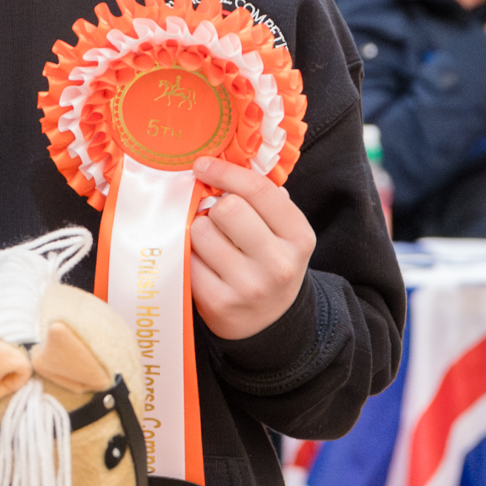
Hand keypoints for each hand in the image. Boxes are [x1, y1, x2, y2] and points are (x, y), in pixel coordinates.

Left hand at [189, 155, 316, 341]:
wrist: (270, 322)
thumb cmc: (269, 263)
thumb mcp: (282, 233)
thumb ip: (262, 200)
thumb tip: (223, 162)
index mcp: (298, 237)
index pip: (258, 190)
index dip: (225, 172)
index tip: (202, 165)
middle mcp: (278, 264)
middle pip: (227, 208)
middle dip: (214, 207)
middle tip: (215, 217)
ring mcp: (249, 287)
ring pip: (201, 231)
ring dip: (198, 232)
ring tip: (211, 244)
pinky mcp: (219, 303)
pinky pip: (187, 259)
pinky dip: (189, 256)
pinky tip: (202, 263)